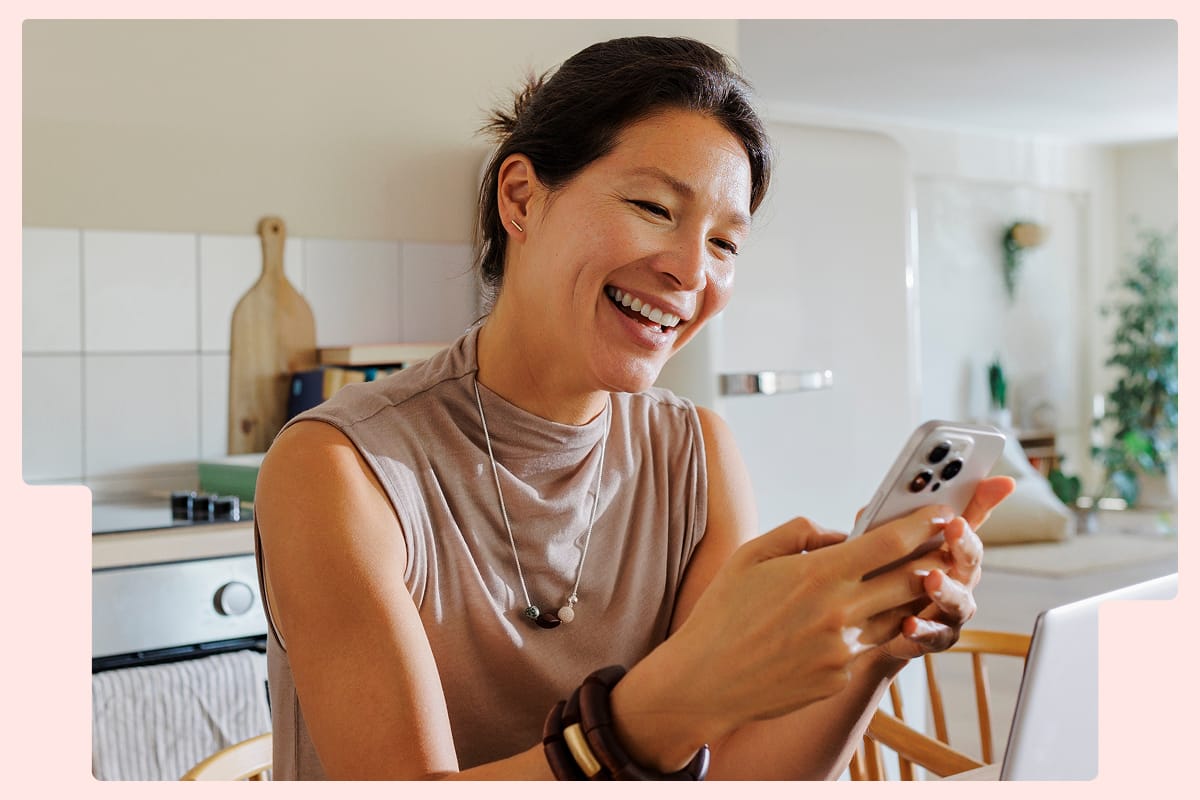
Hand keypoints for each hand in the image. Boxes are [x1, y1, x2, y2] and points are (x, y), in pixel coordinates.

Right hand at [662, 507, 955, 739]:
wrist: (706, 680)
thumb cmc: (724, 612)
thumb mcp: (752, 555)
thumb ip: (801, 533)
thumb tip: (842, 536)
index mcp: (818, 573)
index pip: (889, 542)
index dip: (923, 525)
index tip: (942, 513)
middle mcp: (839, 611)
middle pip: (911, 580)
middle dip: (934, 560)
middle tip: (947, 548)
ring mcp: (844, 650)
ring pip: (901, 617)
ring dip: (915, 598)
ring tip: (922, 582)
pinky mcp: (841, 678)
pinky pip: (873, 647)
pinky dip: (880, 631)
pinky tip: (875, 621)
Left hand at [877, 475, 1015, 661]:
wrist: (860, 631)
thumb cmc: (875, 577)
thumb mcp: (873, 541)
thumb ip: (882, 522)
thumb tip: (883, 502)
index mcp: (945, 548)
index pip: (970, 518)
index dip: (986, 499)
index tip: (1000, 481)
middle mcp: (956, 577)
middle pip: (970, 559)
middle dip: (965, 541)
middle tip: (956, 526)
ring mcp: (948, 609)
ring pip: (960, 600)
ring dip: (948, 589)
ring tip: (932, 579)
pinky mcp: (932, 637)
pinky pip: (934, 635)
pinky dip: (923, 629)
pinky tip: (909, 623)